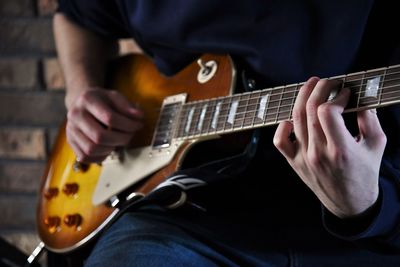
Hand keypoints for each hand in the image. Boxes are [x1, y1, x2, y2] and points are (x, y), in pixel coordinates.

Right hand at [66, 88, 143, 162]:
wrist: (82, 103)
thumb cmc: (102, 101)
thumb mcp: (114, 96)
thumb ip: (127, 106)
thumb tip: (139, 116)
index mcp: (87, 99)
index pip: (109, 118)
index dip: (128, 125)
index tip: (138, 125)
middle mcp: (75, 115)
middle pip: (99, 136)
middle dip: (121, 139)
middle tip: (130, 136)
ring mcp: (70, 129)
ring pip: (91, 149)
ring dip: (111, 148)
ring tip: (119, 141)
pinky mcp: (70, 142)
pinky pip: (85, 157)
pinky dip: (100, 156)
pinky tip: (109, 148)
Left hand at [273, 77, 386, 217]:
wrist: (349, 202)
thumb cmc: (364, 173)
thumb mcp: (377, 145)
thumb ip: (370, 119)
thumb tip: (360, 96)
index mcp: (341, 150)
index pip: (326, 112)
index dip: (336, 96)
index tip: (345, 93)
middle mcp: (318, 153)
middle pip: (309, 110)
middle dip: (319, 89)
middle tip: (327, 81)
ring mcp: (303, 158)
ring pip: (295, 119)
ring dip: (302, 98)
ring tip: (311, 86)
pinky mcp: (294, 161)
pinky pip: (280, 141)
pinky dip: (283, 126)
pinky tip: (293, 118)